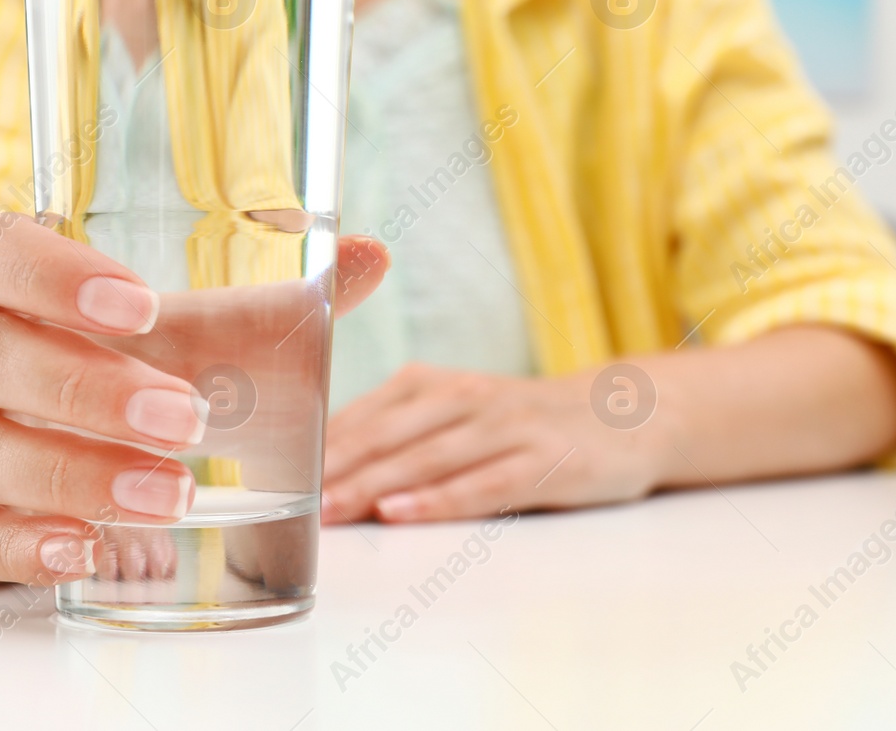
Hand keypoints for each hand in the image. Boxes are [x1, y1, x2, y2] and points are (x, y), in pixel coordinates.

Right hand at [0, 212, 386, 583]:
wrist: (19, 422)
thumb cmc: (121, 357)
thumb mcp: (186, 324)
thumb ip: (268, 297)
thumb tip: (372, 258)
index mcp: (5, 284)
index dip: (50, 273)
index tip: (141, 304)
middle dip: (86, 388)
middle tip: (187, 418)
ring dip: (73, 474)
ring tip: (174, 495)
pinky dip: (25, 547)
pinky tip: (88, 551)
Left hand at [320, 363, 661, 524]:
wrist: (624, 415)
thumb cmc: (521, 424)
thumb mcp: (456, 414)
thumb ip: (396, 435)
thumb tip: (318, 475)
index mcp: (432, 385)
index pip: (361, 414)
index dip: (315, 445)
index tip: (271, 474)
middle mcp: (465, 398)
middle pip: (388, 433)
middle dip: (334, 466)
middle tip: (287, 499)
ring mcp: (507, 427)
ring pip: (428, 456)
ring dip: (374, 482)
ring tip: (330, 510)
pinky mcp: (545, 460)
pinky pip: (484, 482)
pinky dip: (440, 498)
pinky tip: (403, 512)